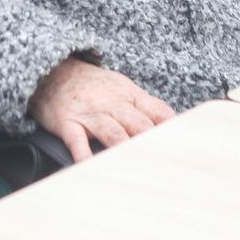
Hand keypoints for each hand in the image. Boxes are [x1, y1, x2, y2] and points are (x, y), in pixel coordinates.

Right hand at [29, 57, 174, 161]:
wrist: (51, 70)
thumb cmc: (91, 85)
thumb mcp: (121, 87)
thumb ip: (145, 107)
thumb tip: (173, 129)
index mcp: (129, 94)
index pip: (158, 112)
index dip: (174, 131)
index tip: (187, 150)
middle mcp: (112, 102)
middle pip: (139, 125)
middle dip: (154, 145)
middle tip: (167, 167)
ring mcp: (90, 112)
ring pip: (113, 133)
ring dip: (126, 150)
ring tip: (138, 170)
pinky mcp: (67, 121)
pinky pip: (77, 141)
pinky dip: (85, 156)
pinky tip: (91, 168)